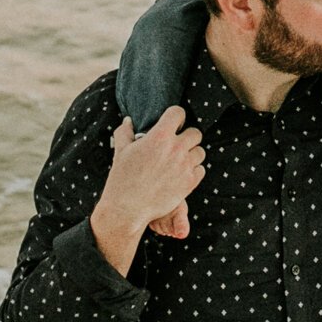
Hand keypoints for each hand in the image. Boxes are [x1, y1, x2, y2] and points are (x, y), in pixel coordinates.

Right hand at [100, 108, 204, 238]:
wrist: (127, 208)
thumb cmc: (122, 178)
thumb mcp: (120, 151)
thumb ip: (125, 132)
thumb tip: (128, 121)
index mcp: (159, 136)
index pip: (178, 113)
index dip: (176, 116)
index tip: (172, 123)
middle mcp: (176, 148)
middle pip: (195, 133)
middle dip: (186, 136)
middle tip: (177, 144)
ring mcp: (185, 166)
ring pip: (200, 151)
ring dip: (192, 153)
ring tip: (179, 160)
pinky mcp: (190, 183)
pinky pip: (201, 169)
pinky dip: (194, 170)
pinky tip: (182, 173)